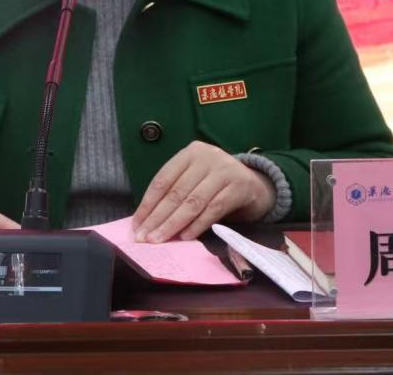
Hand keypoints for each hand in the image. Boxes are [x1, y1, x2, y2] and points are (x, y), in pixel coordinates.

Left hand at [131, 141, 274, 242]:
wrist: (255, 184)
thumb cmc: (216, 184)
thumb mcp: (195, 179)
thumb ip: (175, 192)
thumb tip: (146, 220)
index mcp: (190, 153)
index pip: (163, 179)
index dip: (148, 204)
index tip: (136, 225)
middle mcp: (207, 157)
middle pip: (176, 192)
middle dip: (157, 218)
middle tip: (144, 238)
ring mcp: (224, 171)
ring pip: (193, 202)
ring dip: (174, 224)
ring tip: (159, 240)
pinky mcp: (239, 187)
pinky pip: (213, 209)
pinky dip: (197, 225)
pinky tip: (185, 237)